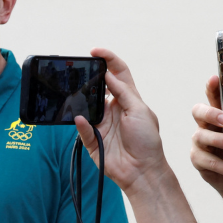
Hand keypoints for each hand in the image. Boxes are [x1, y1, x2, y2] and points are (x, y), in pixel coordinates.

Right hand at [72, 48, 168, 191]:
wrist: (142, 170)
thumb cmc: (147, 141)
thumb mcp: (140, 111)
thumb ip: (124, 93)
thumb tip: (109, 75)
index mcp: (127, 99)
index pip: (117, 74)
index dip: (107, 60)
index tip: (94, 52)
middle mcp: (112, 108)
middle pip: (97, 87)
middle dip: (88, 77)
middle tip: (79, 70)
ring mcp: (100, 122)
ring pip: (84, 105)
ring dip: (79, 99)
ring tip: (75, 93)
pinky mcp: (91, 138)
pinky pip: (81, 127)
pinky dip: (80, 122)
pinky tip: (82, 119)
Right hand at [190, 74, 222, 188]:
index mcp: (220, 115)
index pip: (213, 97)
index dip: (212, 87)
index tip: (215, 78)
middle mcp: (205, 126)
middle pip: (198, 112)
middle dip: (211, 113)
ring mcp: (200, 143)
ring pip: (201, 137)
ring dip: (219, 140)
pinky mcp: (199, 160)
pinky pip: (208, 162)